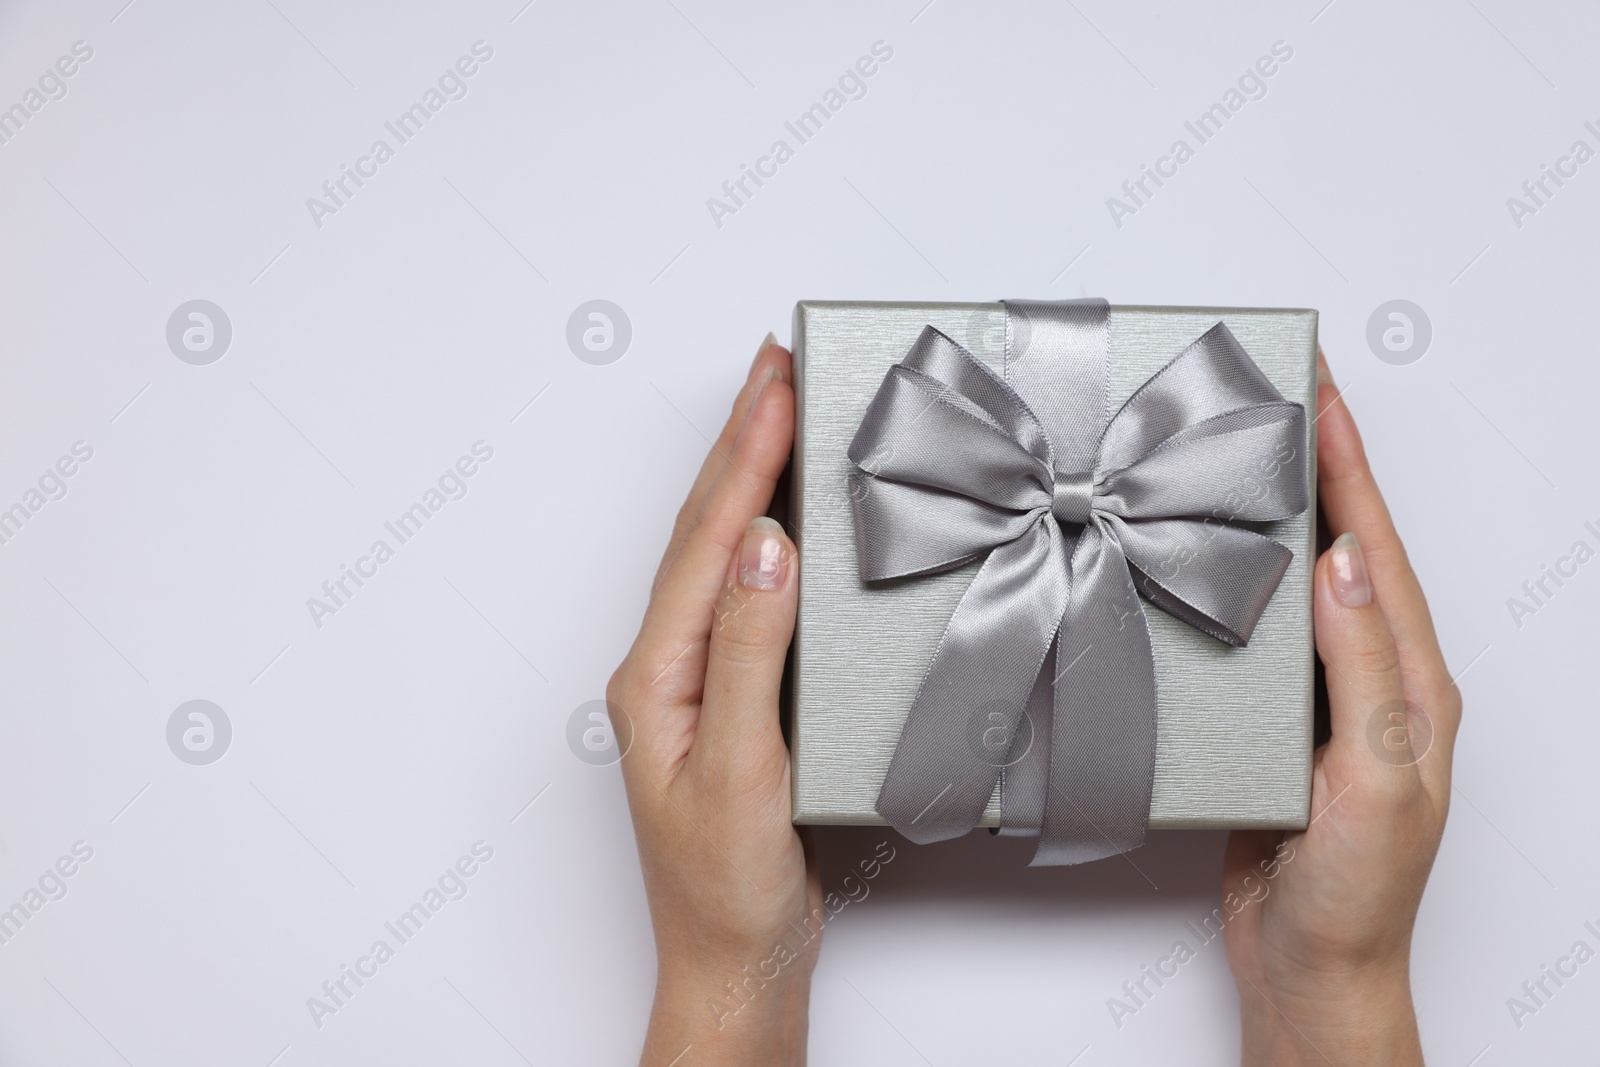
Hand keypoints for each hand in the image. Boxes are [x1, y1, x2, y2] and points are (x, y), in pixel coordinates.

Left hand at [608, 336, 819, 1066]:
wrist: (734, 964)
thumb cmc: (727, 889)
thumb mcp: (740, 769)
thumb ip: (750, 653)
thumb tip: (765, 546)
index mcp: (657, 673)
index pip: (708, 539)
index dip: (746, 453)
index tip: (778, 380)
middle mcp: (668, 665)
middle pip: (705, 529)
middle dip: (740, 439)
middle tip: (775, 362)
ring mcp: (699, 679)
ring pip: (723, 554)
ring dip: (751, 476)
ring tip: (780, 409)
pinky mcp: (735, 697)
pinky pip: (749, 594)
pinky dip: (771, 537)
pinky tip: (795, 516)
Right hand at [1221, 352, 1459, 1064]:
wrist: (1309, 967)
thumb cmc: (1359, 893)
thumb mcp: (1377, 778)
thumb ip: (1365, 671)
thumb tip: (1346, 562)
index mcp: (1412, 683)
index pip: (1378, 550)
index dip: (1349, 468)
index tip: (1318, 396)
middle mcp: (1371, 679)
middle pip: (1343, 548)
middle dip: (1316, 467)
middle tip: (1276, 399)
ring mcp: (1322, 700)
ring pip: (1295, 584)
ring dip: (1271, 516)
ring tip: (1234, 457)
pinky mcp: (1273, 724)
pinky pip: (1255, 633)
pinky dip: (1232, 582)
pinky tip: (1199, 562)